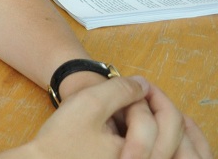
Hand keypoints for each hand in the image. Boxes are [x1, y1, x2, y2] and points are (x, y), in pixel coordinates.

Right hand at [8, 76, 210, 158]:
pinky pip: (158, 153)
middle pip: (173, 136)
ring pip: (170, 147)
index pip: (160, 123)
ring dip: (161, 123)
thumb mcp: (89, 104)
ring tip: (140, 107)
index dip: (147, 97)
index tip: (133, 83)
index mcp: (140, 157)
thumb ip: (120, 90)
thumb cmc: (61, 139)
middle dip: (159, 108)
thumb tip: (143, 84)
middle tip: (140, 91)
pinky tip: (140, 124)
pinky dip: (157, 138)